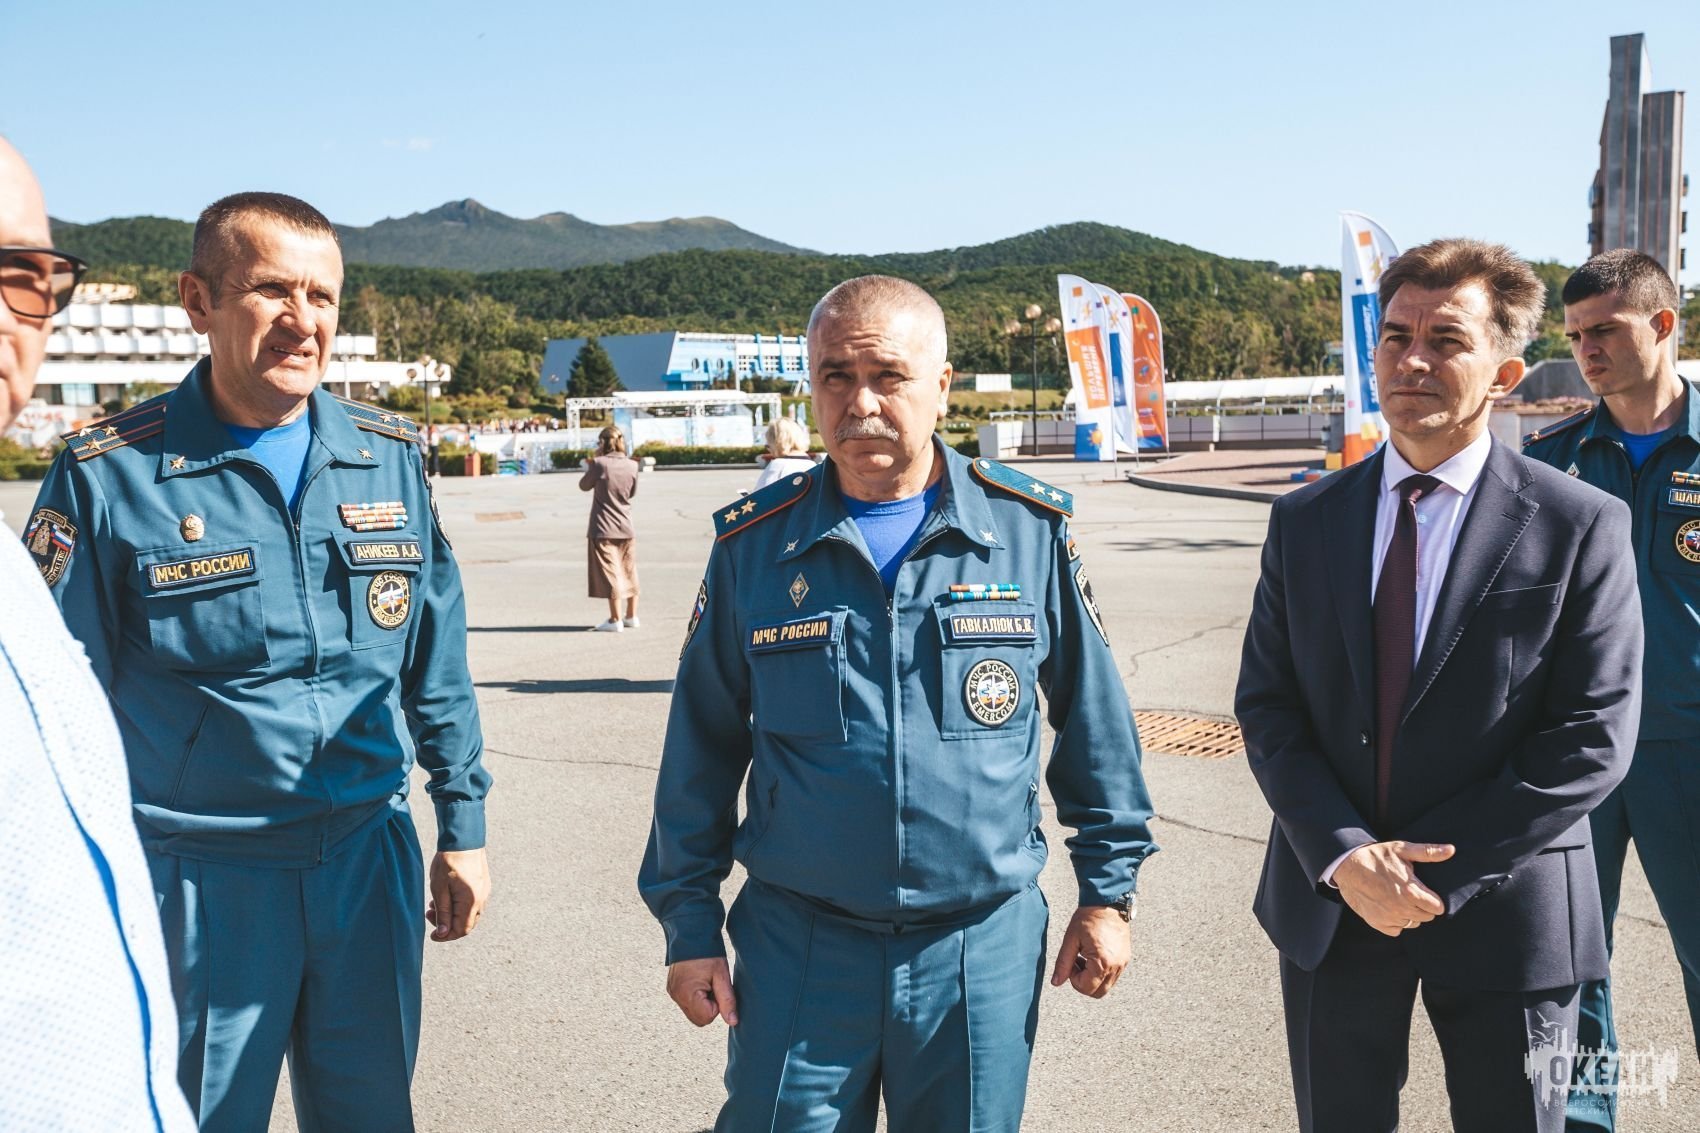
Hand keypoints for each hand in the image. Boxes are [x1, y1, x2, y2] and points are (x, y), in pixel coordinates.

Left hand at [427, 848, 490, 941]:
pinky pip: (472, 903)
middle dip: (447, 925)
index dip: (446, 936)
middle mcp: (481, 899)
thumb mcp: (439, 889)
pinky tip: (446, 896)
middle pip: (467, 924)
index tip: (432, 935)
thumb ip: (442, 913)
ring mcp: (484, 892)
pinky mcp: (483, 885)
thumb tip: (443, 933)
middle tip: (429, 913)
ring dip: (452, 915)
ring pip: (469, 914)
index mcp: (471, 902)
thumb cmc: (448, 863)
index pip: (461, 930)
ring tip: (434, 904)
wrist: (463, 840)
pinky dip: (458, 906)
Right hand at [667, 957, 738, 1026]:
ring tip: (706, 983)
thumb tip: (733, 1022)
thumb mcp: (722, 976)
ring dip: (702, 1003)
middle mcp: (676, 996)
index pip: (708, 1017)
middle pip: (699, 1019)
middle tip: (713, 986)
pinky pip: (686, 1003)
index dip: (717, 1005)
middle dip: (710, 1007)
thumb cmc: (708, 953)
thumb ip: (727, 1000)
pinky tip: (699, 982)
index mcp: (688, 994)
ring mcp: (673, 993)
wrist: (691, 934)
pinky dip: (695, 998)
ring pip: (693, 1012)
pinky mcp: (672, 989)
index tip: (717, 988)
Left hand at [1049, 905, 1131, 997]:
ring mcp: (1122, 963)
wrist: (1107, 903)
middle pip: (1098, 993)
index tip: (1071, 963)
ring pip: (1106, 986)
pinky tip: (1094, 955)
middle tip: (1076, 964)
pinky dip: (1101, 972)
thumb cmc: (1088, 918)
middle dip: (1084, 983)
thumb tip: (1056, 982)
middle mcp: (1116, 966)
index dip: (1073, 979)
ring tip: (1085, 957)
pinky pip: (1112, 976)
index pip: (1086, 988)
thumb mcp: (1071, 940)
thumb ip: (1063, 963)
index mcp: (1102, 962)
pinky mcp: (1125, 959)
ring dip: (1093, 978)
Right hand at [1334, 841, 1453, 936]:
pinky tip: (1390, 907)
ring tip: (1400, 899)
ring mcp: (1389, 917)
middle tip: (1412, 893)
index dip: (1435, 900)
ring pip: (1412, 924)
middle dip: (1423, 907)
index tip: (1427, 893)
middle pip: (1426, 917)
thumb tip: (1451, 850)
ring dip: (1410, 915)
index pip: (1437, 908)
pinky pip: (1396, 930)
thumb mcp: (1402, 850)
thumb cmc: (1376, 856)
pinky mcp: (1377, 922)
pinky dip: (1396, 922)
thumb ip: (1428, 852)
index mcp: (1411, 892)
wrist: (1347, 866)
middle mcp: (1401, 908)